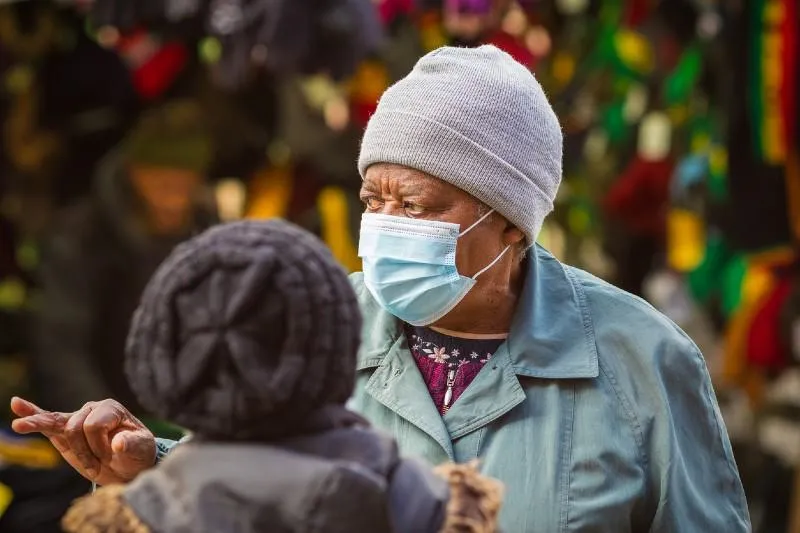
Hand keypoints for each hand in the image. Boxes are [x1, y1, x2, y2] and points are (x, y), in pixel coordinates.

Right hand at [10, 397, 156, 484]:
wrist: (128, 463)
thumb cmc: (136, 453)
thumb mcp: (142, 449)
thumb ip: (132, 444)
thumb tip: (118, 443)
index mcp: (110, 409)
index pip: (93, 426)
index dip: (100, 447)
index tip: (112, 457)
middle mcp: (91, 409)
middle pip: (74, 428)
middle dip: (85, 452)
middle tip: (99, 465)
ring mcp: (75, 418)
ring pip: (54, 421)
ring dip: (48, 433)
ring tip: (22, 427)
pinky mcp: (62, 431)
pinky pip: (46, 420)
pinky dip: (31, 413)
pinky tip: (16, 405)